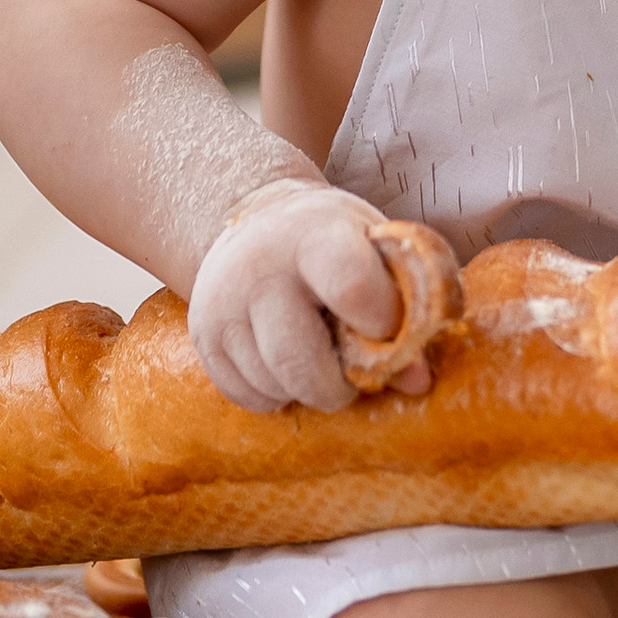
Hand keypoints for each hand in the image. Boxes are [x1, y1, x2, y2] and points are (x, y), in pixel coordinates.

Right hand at [187, 180, 436, 413]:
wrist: (258, 221)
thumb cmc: (332, 240)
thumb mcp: (375, 248)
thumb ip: (405, 305)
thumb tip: (415, 381)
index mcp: (316, 234)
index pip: (351, 288)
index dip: (380, 324)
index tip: (386, 330)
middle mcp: (260, 267)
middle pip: (300, 360)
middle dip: (337, 387)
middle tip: (351, 377)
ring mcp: (223, 302)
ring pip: (272, 384)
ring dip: (306, 390)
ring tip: (318, 360)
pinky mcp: (202, 335)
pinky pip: (246, 396)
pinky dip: (275, 395)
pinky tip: (285, 365)